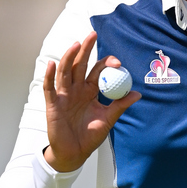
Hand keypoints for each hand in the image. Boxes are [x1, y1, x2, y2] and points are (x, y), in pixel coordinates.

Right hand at [42, 31, 140, 171]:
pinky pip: (49, 88)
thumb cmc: (90, 136)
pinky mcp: (53, 104)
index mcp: (90, 91)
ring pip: (65, 72)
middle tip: (93, 34)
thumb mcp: (109, 119)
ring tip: (76, 44)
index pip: (97, 71)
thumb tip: (138, 94)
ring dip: (69, 57)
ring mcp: (64, 95)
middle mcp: (76, 89)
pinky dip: (49, 76)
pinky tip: (51, 64)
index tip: (117, 62)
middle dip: (86, 49)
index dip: (106, 63)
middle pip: (80, 64)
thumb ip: (120, 105)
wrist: (75, 153)